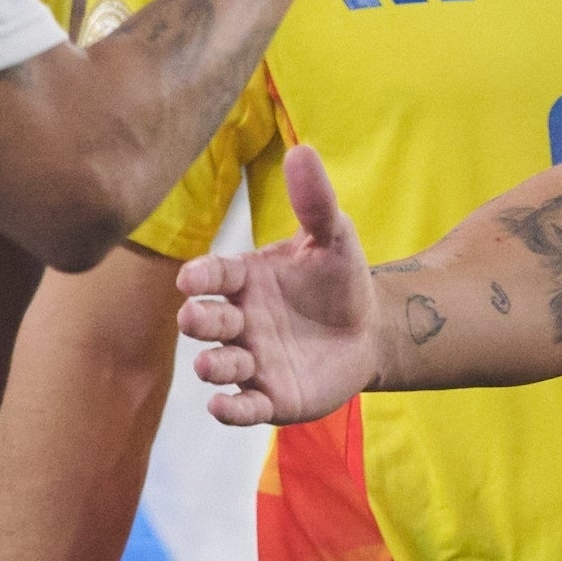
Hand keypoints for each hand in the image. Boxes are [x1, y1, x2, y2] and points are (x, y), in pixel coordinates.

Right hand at [175, 145, 383, 424]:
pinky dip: (229, 409)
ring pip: (219, 365)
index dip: (201, 277)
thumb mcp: (333, 238)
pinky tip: (222, 406)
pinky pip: (242, 407)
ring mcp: (250, 360)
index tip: (191, 278)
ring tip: (210, 363)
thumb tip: (303, 151)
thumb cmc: (339, 280)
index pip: (213, 275)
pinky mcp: (268, 398)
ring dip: (212, 364)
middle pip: (206, 320)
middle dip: (198, 320)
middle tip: (195, 316)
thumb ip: (315, 200)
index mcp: (244, 279)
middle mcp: (238, 320)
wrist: (369, 330)